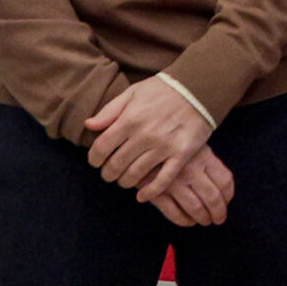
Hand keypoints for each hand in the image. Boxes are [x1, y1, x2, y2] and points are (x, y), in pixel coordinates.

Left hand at [85, 77, 212, 199]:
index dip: (94, 159)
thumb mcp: (132, 93)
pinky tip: (142, 196)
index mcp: (129, 119)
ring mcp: (163, 146)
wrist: (198, 89)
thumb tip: (89, 125)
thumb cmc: (162, 90)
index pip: (101, 148)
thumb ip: (109, 111)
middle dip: (108, 173)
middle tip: (109, 174)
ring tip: (124, 180)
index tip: (96, 162)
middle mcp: (144, 135)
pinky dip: (150, 192)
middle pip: (116, 165)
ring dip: (125, 182)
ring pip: (136, 175)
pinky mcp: (181, 155)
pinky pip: (163, 180)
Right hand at [144, 146, 235, 226]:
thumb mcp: (192, 145)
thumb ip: (207, 163)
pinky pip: (174, 212)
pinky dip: (184, 220)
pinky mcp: (156, 191)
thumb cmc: (170, 145)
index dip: (228, 196)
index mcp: (203, 155)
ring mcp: (173, 181)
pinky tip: (187, 221)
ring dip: (203, 218)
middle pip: (212, 197)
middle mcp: (191, 169)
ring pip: (195, 208)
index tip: (226, 202)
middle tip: (218, 219)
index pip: (224, 180)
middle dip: (218, 212)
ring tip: (204, 221)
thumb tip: (223, 190)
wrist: (138, 144)